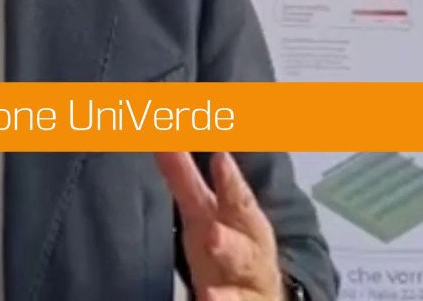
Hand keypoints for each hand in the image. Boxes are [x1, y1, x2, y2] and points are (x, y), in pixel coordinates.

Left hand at [156, 151, 283, 300]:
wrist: (262, 291)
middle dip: (227, 243)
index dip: (231, 181)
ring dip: (226, 295)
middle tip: (212, 235)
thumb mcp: (204, 210)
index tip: (220, 158)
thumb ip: (183, 176)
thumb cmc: (229, 241)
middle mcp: (248, 256)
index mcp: (243, 223)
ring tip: (210, 295)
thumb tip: (160, 138)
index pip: (238, 200)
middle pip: (241, 250)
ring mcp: (242, 288)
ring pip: (238, 292)